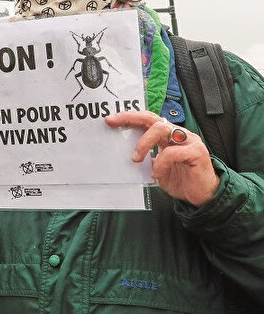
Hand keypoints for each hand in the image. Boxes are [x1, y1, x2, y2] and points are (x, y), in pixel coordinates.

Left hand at [105, 110, 219, 206]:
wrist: (202, 196)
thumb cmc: (180, 180)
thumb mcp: (156, 167)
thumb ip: (146, 157)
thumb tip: (124, 152)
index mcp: (168, 136)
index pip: (147, 119)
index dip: (129, 117)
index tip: (110, 120)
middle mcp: (179, 134)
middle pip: (153, 119)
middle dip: (131, 118)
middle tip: (114, 125)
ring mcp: (189, 141)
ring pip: (161, 129)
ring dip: (144, 143)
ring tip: (136, 159)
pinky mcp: (196, 152)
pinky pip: (172, 152)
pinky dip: (160, 163)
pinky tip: (157, 174)